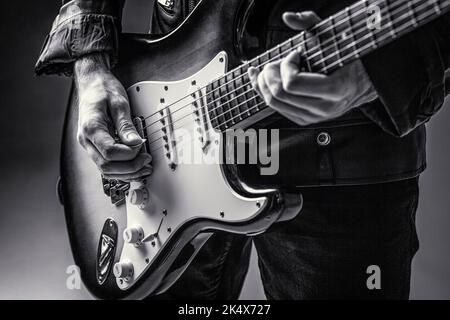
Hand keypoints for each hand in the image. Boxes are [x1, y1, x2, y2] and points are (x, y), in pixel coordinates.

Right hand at [75, 53, 151, 180]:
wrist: (91, 81)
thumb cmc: (103, 88)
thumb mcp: (119, 102)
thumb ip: (126, 125)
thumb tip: (136, 143)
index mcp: (91, 128)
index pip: (110, 152)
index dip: (129, 154)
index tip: (142, 146)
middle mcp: (86, 140)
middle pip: (106, 166)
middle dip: (129, 168)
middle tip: (146, 161)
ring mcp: (89, 145)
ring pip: (105, 170)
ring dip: (126, 173)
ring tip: (144, 168)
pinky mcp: (95, 146)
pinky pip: (106, 164)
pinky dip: (121, 169)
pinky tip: (134, 166)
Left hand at [248, 11, 377, 125]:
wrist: (360, 82)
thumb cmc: (345, 57)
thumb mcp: (331, 36)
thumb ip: (310, 22)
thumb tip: (288, 17)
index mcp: (334, 89)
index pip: (292, 84)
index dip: (286, 65)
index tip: (295, 53)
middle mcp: (323, 107)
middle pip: (279, 94)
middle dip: (269, 74)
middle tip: (274, 61)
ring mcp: (313, 116)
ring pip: (274, 103)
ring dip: (263, 84)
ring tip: (267, 69)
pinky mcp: (304, 119)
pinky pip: (277, 109)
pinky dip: (264, 93)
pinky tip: (261, 80)